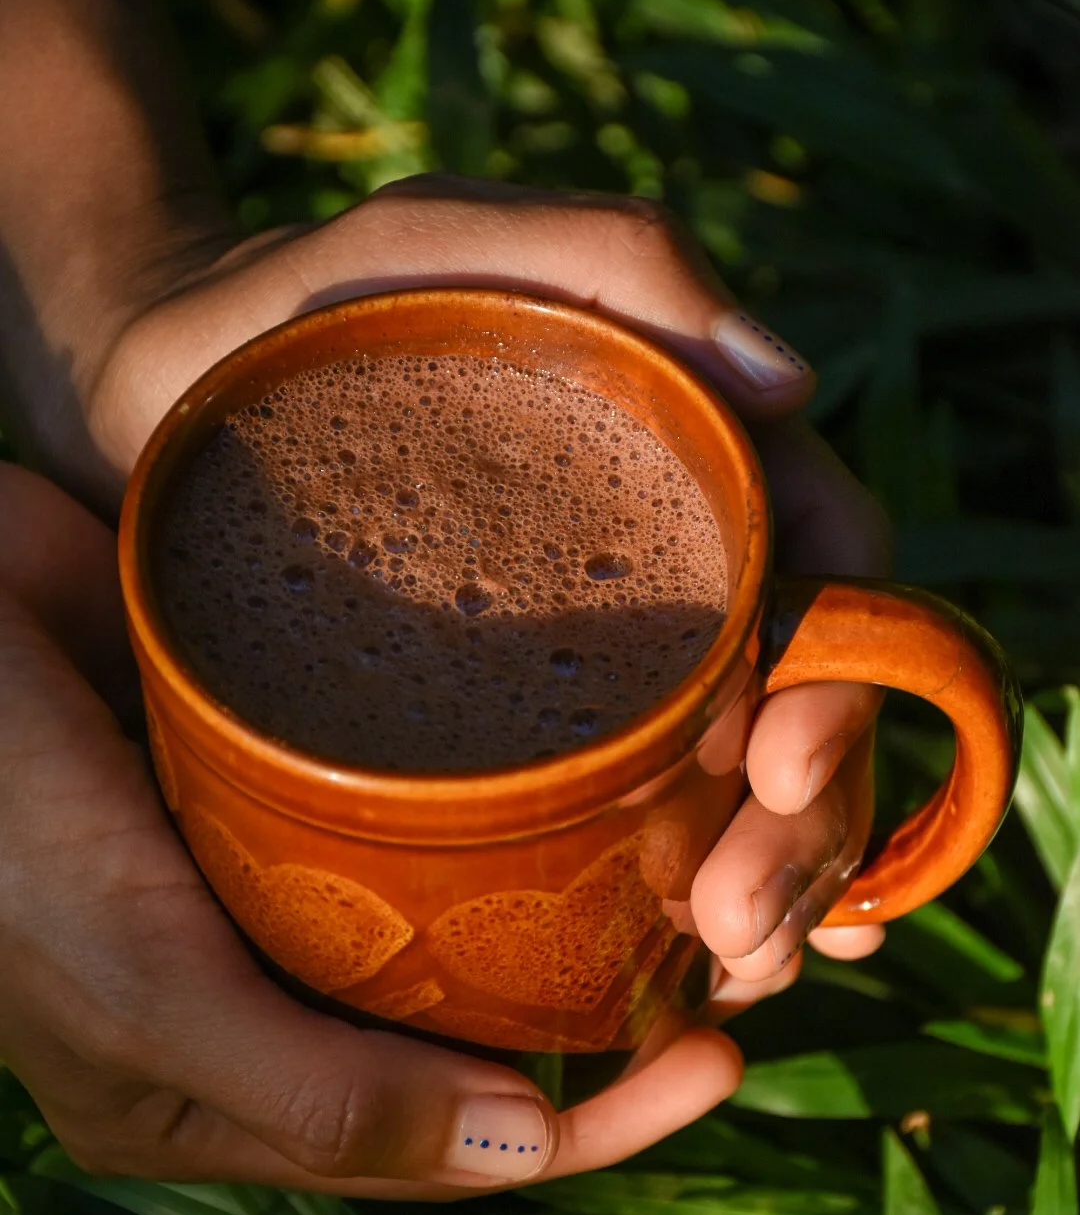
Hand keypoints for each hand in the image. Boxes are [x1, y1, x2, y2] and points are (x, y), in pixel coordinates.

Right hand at [0, 462, 740, 1196]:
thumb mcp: (137, 988)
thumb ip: (312, 1088)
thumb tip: (520, 1152)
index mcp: (225, 1081)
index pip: (434, 1136)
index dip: (585, 1122)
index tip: (713, 1059)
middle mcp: (265, 980)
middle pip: (464, 1021)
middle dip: (600, 1003)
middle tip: (738, 944)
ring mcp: (282, 863)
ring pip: (458, 900)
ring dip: (577, 885)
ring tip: (702, 840)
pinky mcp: (295, 752)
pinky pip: (428, 785)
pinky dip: (516, 780)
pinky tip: (602, 741)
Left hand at [91, 175, 890, 999]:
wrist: (157, 391)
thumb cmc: (297, 306)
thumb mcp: (448, 242)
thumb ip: (617, 259)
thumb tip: (791, 380)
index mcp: (690, 467)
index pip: (834, 576)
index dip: (848, 678)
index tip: (784, 766)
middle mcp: (667, 576)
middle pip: (799, 713)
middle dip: (807, 828)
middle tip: (742, 925)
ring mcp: (597, 662)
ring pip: (734, 791)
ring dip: (763, 891)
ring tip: (722, 971)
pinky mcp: (514, 731)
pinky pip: (629, 822)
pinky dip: (674, 900)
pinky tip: (676, 972)